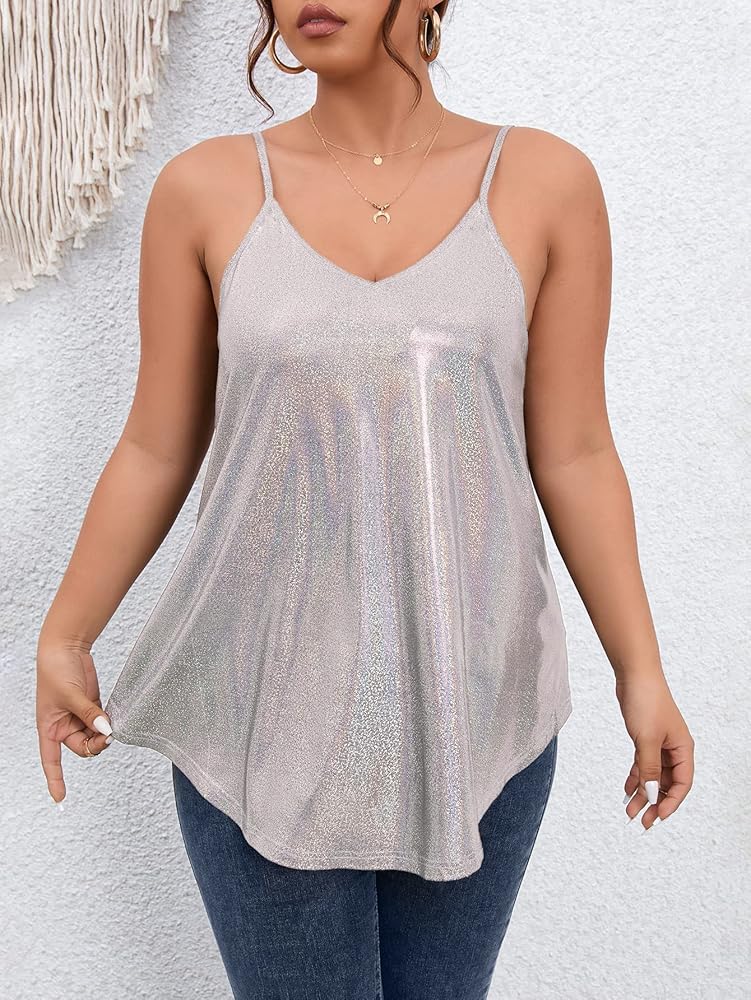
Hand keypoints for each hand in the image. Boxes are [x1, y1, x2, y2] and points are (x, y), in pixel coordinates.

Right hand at [36, 640, 113, 802]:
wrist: (65, 647)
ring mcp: (79, 716)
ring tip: (111, 722)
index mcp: (49, 728)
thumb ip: (89, 714)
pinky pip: (102, 722)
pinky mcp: (91, 706)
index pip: (51, 761)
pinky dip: (109, 722)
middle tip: (109, 734)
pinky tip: (115, 718)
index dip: (55, 780)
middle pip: (83, 747)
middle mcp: (63, 725)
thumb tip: (107, 729)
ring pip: (95, 736)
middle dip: (96, 744)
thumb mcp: (71, 695)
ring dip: (105, 733)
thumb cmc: (56, 671)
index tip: (60, 798)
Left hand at [615, 673, 693, 830]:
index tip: (657, 817)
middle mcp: (674, 748)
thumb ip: (648, 768)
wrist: (634, 675)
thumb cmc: (646, 702)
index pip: (682, 784)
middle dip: (654, 802)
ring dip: (642, 792)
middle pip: (667, 783)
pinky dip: (636, 777)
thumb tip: (650, 794)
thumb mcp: (646, 739)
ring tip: (629, 810)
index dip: (670, 803)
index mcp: (683, 748)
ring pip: (652, 775)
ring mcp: (659, 744)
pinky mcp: (645, 738)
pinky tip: (627, 790)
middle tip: (641, 821)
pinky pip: (643, 764)